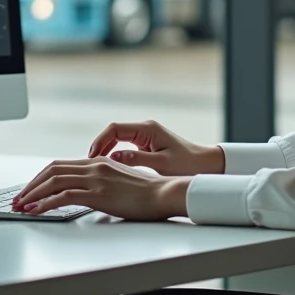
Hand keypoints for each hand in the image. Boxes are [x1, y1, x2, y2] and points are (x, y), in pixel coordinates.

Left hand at [12, 157, 189, 219]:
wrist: (164, 194)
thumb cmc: (147, 194)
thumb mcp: (120, 183)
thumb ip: (101, 183)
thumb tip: (84, 194)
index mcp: (98, 162)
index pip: (60, 165)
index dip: (40, 177)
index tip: (29, 190)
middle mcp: (94, 166)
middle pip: (52, 170)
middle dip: (31, 185)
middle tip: (18, 199)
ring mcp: (95, 179)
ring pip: (53, 181)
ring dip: (32, 194)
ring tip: (21, 206)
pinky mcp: (98, 193)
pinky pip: (63, 196)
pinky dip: (44, 204)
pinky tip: (36, 211)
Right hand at [87, 120, 223, 176]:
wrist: (205, 165)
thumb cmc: (187, 164)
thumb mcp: (161, 164)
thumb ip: (136, 160)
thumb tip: (113, 157)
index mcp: (147, 129)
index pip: (115, 129)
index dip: (100, 141)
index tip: (91, 156)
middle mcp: (145, 128)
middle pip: (114, 132)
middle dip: (100, 145)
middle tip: (88, 163)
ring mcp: (146, 135)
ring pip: (118, 138)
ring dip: (106, 149)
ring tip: (95, 165)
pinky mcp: (147, 143)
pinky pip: (125, 144)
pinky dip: (114, 152)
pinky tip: (109, 166)